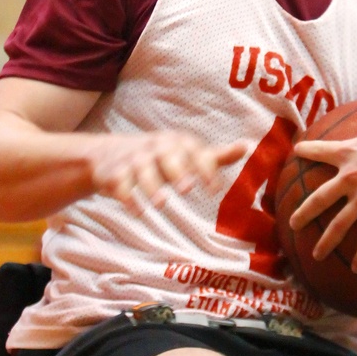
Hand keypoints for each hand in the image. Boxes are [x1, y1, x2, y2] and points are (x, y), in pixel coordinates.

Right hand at [87, 132, 246, 214]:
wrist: (108, 153)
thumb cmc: (160, 157)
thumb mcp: (186, 154)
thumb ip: (216, 155)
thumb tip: (247, 146)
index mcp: (176, 143)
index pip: (194, 152)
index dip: (205, 169)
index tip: (215, 191)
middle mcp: (155, 148)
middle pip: (165, 155)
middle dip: (176, 170)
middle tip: (187, 189)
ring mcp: (133, 159)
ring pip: (142, 170)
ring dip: (152, 186)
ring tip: (163, 204)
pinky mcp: (114, 173)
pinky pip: (120, 184)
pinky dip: (127, 198)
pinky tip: (139, 213)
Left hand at [289, 92, 356, 272]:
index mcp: (351, 153)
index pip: (321, 151)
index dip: (307, 151)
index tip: (296, 153)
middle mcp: (351, 178)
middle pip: (320, 198)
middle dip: (304, 212)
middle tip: (293, 222)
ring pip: (338, 224)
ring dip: (325, 241)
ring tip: (315, 254)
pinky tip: (356, 269)